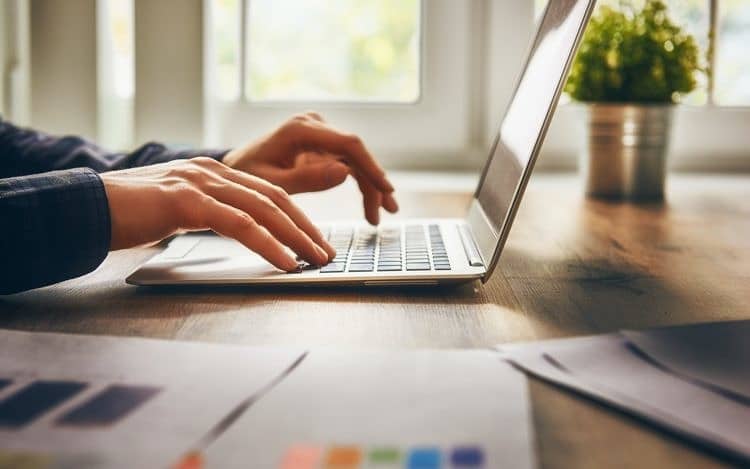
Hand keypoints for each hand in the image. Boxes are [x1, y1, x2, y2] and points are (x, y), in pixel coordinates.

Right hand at [101, 157, 334, 271]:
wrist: (84, 207)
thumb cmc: (127, 214)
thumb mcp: (176, 208)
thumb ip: (206, 212)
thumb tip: (235, 231)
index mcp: (212, 172)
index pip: (268, 193)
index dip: (297, 217)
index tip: (315, 240)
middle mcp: (211, 171)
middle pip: (275, 198)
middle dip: (306, 228)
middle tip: (327, 252)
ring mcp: (199, 183)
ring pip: (264, 209)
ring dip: (296, 237)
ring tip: (316, 260)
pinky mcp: (186, 201)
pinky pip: (239, 223)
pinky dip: (268, 244)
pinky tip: (285, 262)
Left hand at [222, 112, 398, 224]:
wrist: (234, 169)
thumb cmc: (246, 176)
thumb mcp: (272, 184)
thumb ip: (307, 179)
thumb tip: (345, 173)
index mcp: (300, 130)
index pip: (348, 144)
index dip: (371, 167)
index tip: (386, 189)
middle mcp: (314, 125)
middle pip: (356, 153)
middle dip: (374, 183)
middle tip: (387, 211)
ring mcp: (319, 134)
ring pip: (355, 160)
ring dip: (370, 186)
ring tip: (378, 216)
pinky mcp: (321, 145)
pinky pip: (347, 164)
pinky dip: (359, 183)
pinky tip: (369, 205)